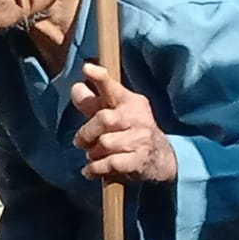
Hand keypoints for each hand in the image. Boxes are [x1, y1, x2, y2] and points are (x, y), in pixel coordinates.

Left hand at [71, 62, 176, 182]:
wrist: (162, 158)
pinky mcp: (139, 160)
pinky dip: (96, 168)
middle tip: (80, 142)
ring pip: (105, 143)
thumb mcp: (117, 113)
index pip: (113, 86)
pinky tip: (89, 170)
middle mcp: (137, 117)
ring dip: (93, 152)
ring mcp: (141, 139)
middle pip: (103, 119)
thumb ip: (94, 103)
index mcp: (130, 101)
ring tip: (92, 155)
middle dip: (87, 132)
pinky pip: (111, 163)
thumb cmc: (132, 130)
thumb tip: (76, 88)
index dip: (100, 77)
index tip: (87, 68)